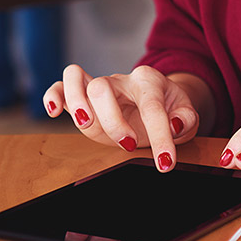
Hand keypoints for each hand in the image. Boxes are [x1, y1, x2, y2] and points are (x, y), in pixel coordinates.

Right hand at [42, 64, 200, 171]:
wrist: (158, 99)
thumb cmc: (169, 108)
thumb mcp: (186, 114)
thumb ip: (186, 119)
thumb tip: (173, 125)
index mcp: (149, 81)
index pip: (152, 106)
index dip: (160, 136)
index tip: (165, 163)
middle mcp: (121, 80)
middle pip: (104, 88)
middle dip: (112, 121)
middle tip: (128, 145)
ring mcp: (99, 86)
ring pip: (76, 78)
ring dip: (76, 102)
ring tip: (86, 123)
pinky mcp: (82, 97)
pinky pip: (60, 86)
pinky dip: (53, 96)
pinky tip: (53, 112)